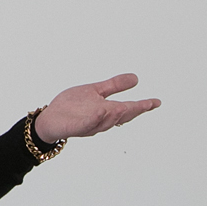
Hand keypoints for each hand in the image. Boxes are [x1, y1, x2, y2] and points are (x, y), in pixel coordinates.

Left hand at [31, 73, 160, 143]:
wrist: (49, 118)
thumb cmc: (72, 106)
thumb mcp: (95, 91)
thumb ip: (114, 86)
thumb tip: (136, 78)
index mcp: (107, 110)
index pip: (128, 108)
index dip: (143, 106)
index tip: (156, 102)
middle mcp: (101, 119)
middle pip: (121, 116)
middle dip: (134, 111)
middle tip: (148, 105)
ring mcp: (89, 124)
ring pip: (106, 122)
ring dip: (116, 115)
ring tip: (125, 107)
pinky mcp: (76, 127)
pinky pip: (87, 124)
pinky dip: (95, 119)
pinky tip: (101, 111)